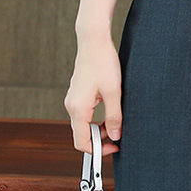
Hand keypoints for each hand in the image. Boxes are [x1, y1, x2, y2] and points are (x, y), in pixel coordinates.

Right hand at [64, 35, 122, 155]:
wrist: (93, 41)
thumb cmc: (103, 63)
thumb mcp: (113, 92)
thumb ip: (114, 117)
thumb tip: (115, 136)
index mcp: (78, 109)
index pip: (81, 143)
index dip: (98, 150)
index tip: (114, 147)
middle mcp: (71, 106)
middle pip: (82, 134)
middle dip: (100, 139)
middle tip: (118, 133)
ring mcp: (73, 99)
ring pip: (83, 124)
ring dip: (98, 128)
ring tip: (116, 120)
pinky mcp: (77, 94)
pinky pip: (84, 113)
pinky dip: (95, 118)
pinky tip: (110, 108)